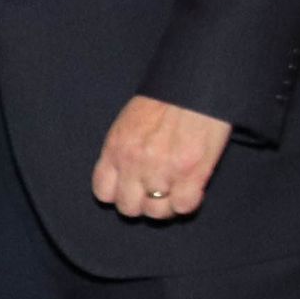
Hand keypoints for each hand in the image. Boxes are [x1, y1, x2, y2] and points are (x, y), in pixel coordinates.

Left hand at [92, 95, 233, 221]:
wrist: (196, 86)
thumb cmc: (166, 100)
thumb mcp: (129, 122)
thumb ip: (123, 149)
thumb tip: (124, 173)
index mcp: (116, 148)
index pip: (103, 192)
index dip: (118, 195)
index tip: (131, 190)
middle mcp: (135, 163)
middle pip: (129, 208)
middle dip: (142, 203)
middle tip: (157, 193)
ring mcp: (162, 171)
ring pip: (157, 212)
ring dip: (167, 206)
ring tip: (176, 190)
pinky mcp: (192, 174)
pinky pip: (184, 207)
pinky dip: (188, 202)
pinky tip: (192, 188)